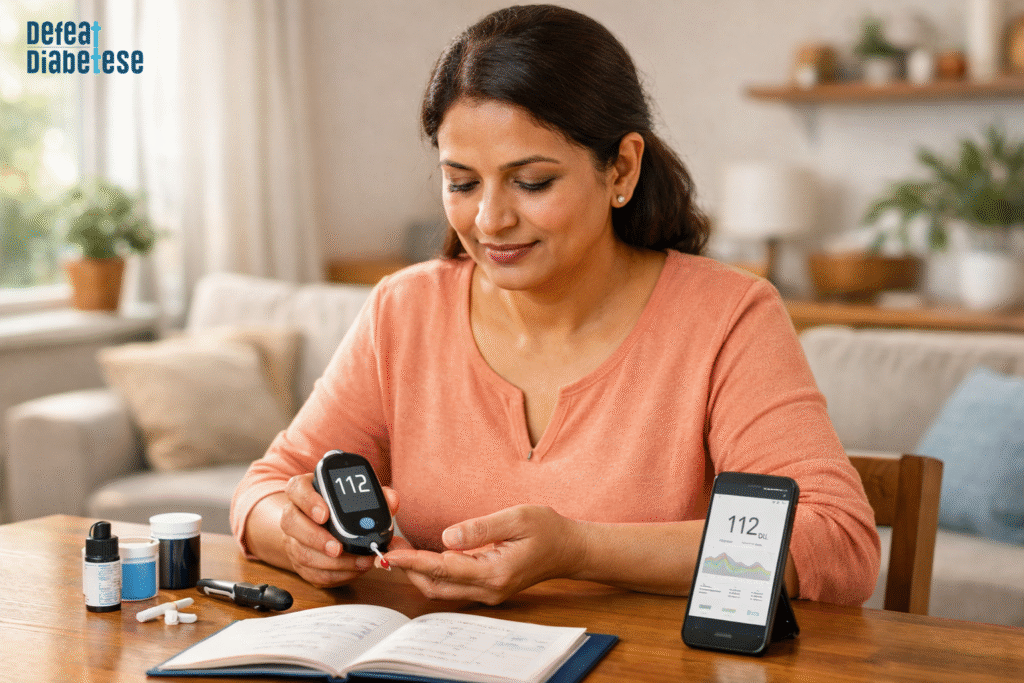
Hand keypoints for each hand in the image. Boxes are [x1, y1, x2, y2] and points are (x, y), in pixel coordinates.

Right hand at [279, 473, 407, 586]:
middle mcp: (293, 514)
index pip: (297, 490)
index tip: (325, 514)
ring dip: (331, 563)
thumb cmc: (341, 507)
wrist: (321, 525)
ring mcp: (293, 540)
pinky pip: (311, 573)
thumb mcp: (357, 495)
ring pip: (301, 552)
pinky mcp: (299, 562)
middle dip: (316, 539)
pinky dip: (334, 575)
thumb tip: (391, 500)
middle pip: (292, 524)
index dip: (309, 502)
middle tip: (338, 548)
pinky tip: (353, 571)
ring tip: (358, 562)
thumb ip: (376, 494)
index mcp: (304, 490)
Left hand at [384, 505, 584, 604]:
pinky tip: (424, 556)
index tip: (392, 554)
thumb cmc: (547, 530)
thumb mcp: (516, 518)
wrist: (569, 549)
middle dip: (410, 568)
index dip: (414, 561)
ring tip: (402, 549)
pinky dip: (434, 572)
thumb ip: (481, 528)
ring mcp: (488, 592)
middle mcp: (489, 589)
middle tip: (391, 546)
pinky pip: (453, 585)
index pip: (444, 568)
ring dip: (419, 571)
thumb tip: (447, 536)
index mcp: (495, 572)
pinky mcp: (487, 588)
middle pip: (436, 586)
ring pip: (442, 589)